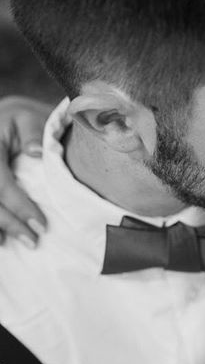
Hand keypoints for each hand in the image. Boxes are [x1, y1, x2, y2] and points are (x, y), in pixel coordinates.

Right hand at [0, 96, 51, 244]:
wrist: (3, 119)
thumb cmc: (21, 120)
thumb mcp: (29, 118)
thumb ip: (33, 133)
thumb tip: (36, 152)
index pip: (0, 184)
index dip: (19, 207)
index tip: (41, 225)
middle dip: (8, 224)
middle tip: (33, 242)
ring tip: (17, 245)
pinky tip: (1, 239)